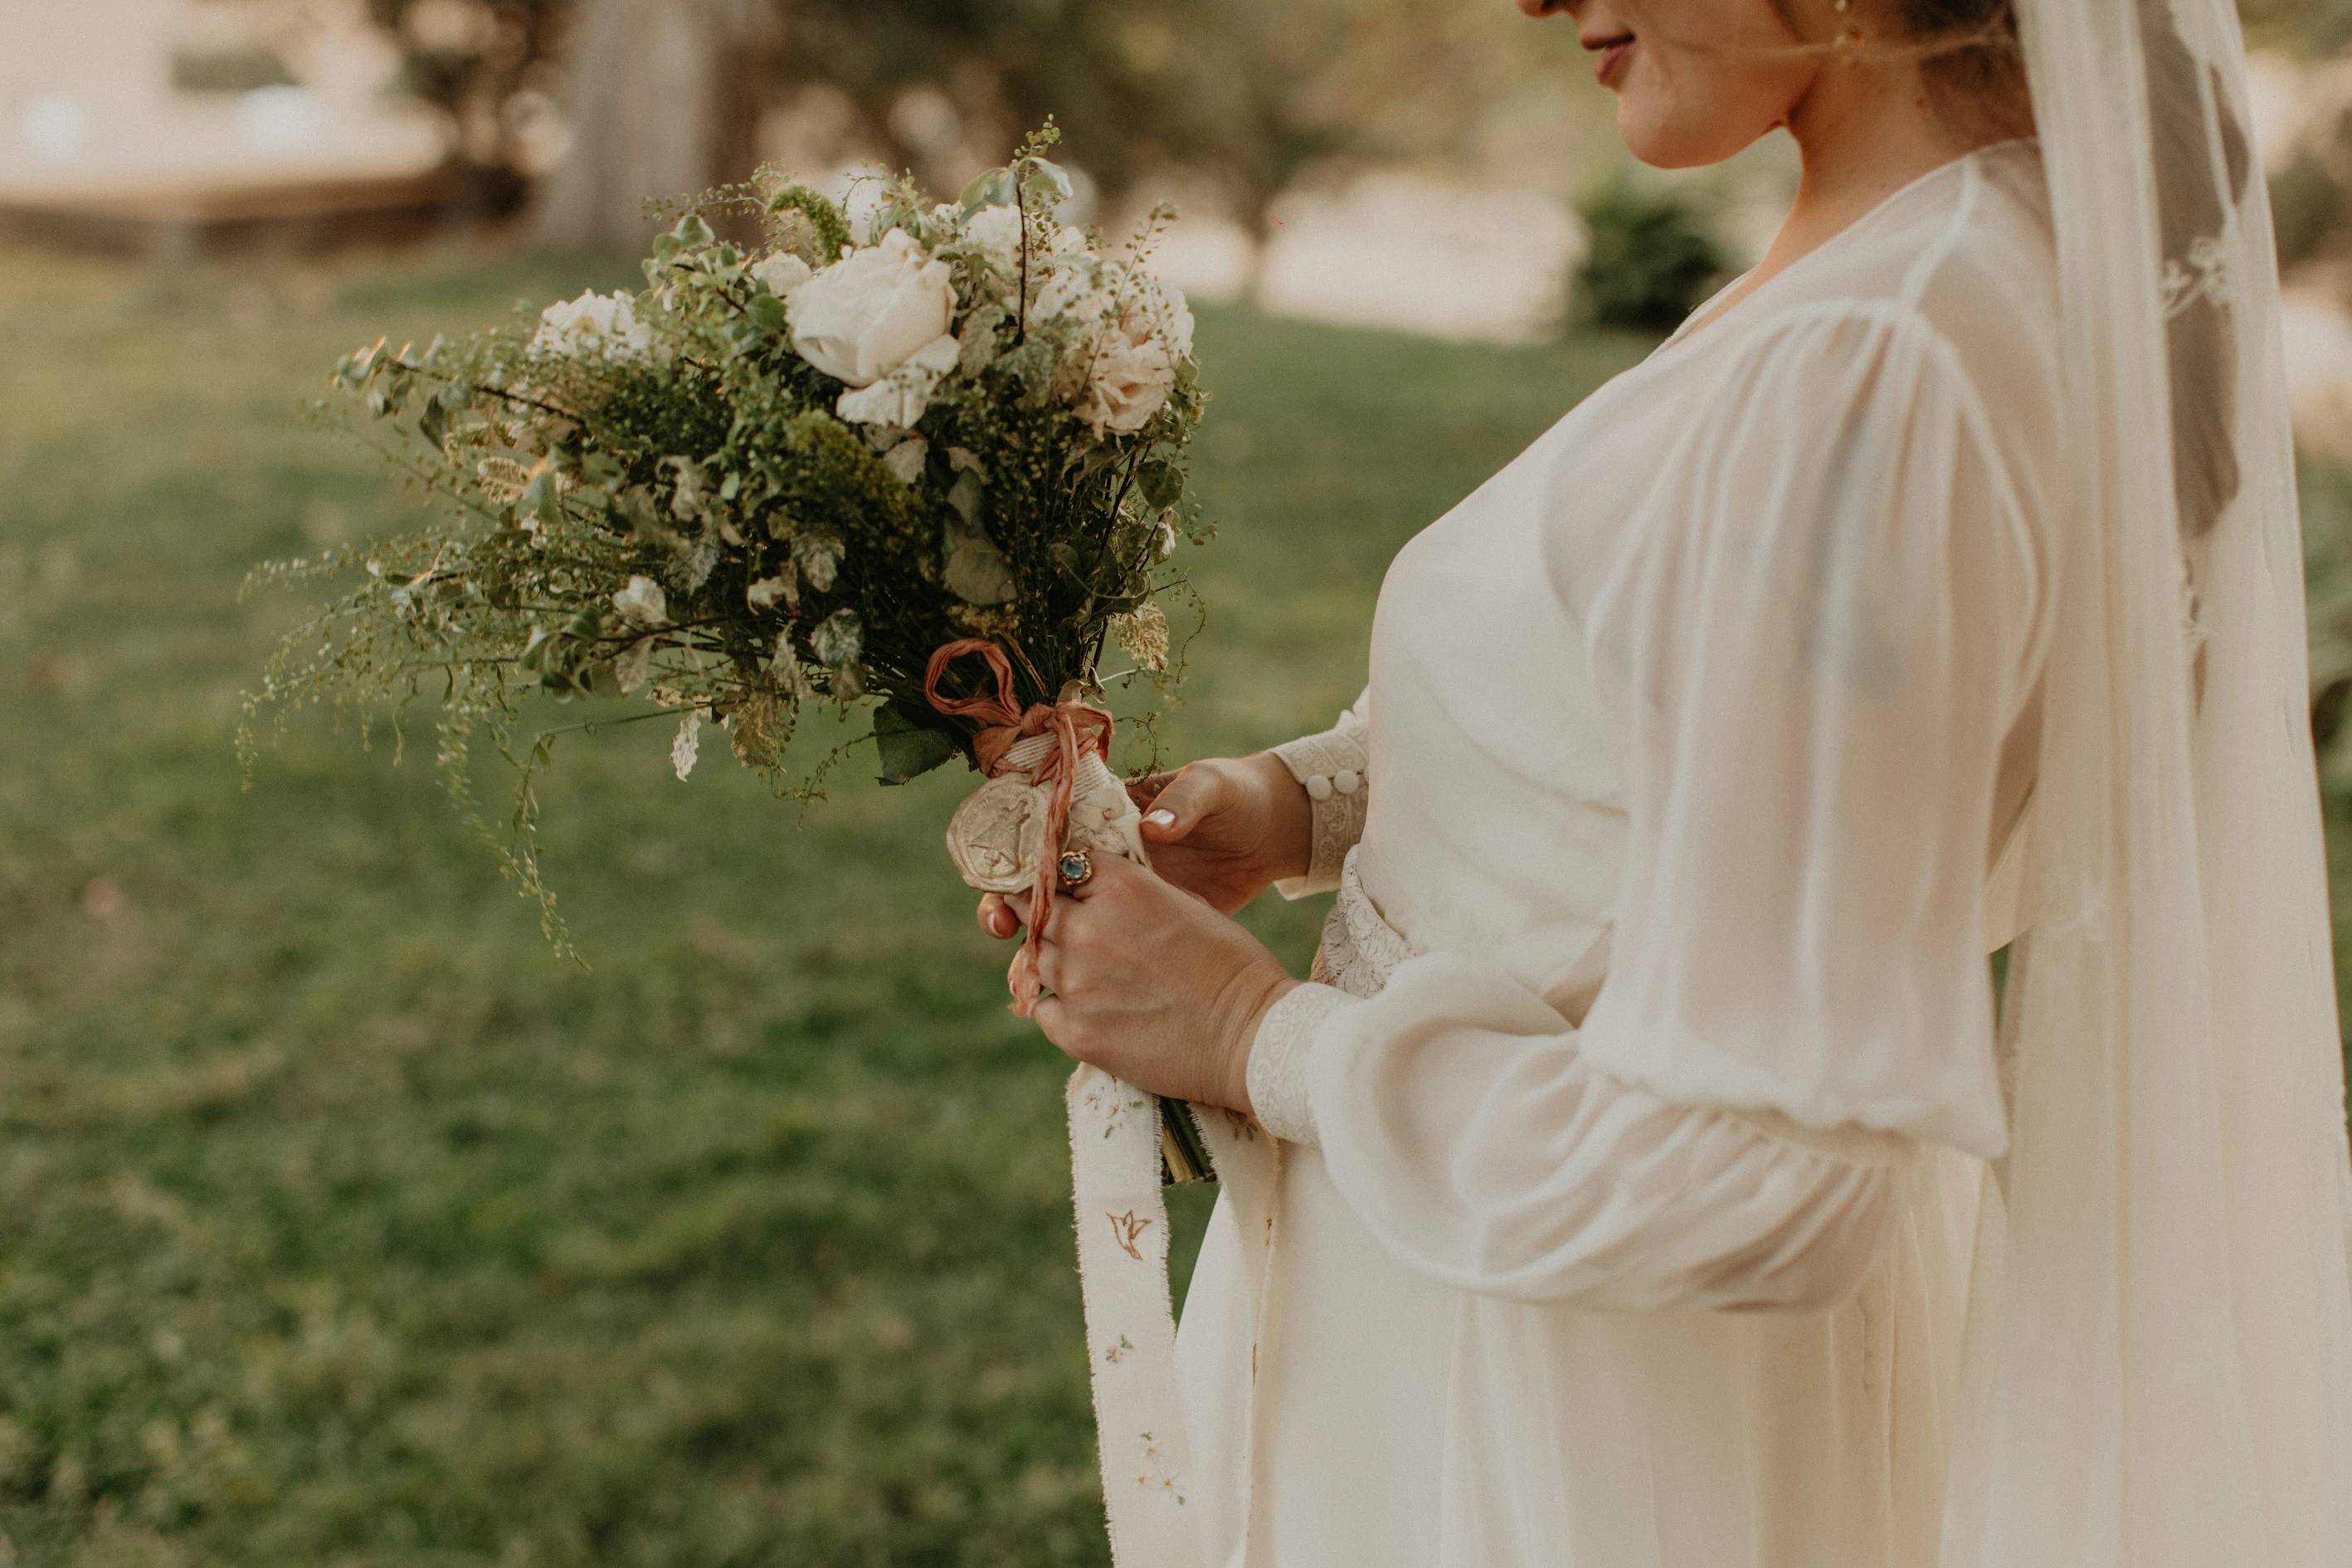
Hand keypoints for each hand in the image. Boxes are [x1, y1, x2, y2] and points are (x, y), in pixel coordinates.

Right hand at [975, 753, 1308, 938]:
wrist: (1273, 834)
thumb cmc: (1238, 800)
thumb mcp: (1213, 791)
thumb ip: (1183, 801)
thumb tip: (1153, 826)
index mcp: (1109, 816)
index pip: (1049, 836)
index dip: (1021, 855)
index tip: (1006, 872)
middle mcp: (1105, 859)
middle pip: (1042, 885)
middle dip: (1012, 903)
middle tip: (1000, 920)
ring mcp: (1121, 898)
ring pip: (1061, 924)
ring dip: (1035, 942)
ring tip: (1023, 960)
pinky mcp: (1144, 927)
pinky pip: (1100, 950)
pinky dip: (1075, 969)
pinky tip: (1059, 986)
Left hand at [1029, 853, 1297, 1111]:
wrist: (1252, 1037)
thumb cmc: (1232, 965)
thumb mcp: (1186, 903)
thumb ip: (1134, 891)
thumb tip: (1099, 892)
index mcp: (1120, 887)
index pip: (1064, 864)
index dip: (1066, 875)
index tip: (1068, 887)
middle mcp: (1087, 929)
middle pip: (1035, 907)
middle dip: (1044, 913)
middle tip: (1060, 926)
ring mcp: (1075, 982)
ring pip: (1035, 958)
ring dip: (1055, 960)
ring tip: (1091, 973)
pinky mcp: (1074, 1030)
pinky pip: (1043, 1008)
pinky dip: (1060, 1007)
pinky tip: (1092, 1009)